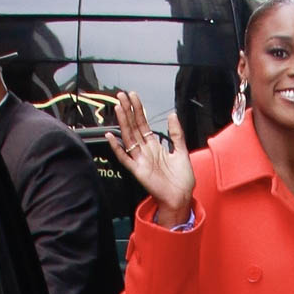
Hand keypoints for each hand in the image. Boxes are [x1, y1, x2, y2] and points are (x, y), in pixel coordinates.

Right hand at [106, 91, 194, 226]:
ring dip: (123, 122)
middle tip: (121, 95)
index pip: (143, 124)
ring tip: (118, 107)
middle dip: (128, 111)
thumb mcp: (182, 151)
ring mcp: (141, 160)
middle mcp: (146, 151)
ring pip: (128, 138)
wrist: (182, 198)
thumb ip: (176, 134)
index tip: (133, 96)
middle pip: (134, 127)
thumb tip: (172, 115)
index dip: (138, 110)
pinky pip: (125, 158)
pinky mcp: (138, 171)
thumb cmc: (182, 180)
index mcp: (155, 146)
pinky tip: (111, 137)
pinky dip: (117, 148)